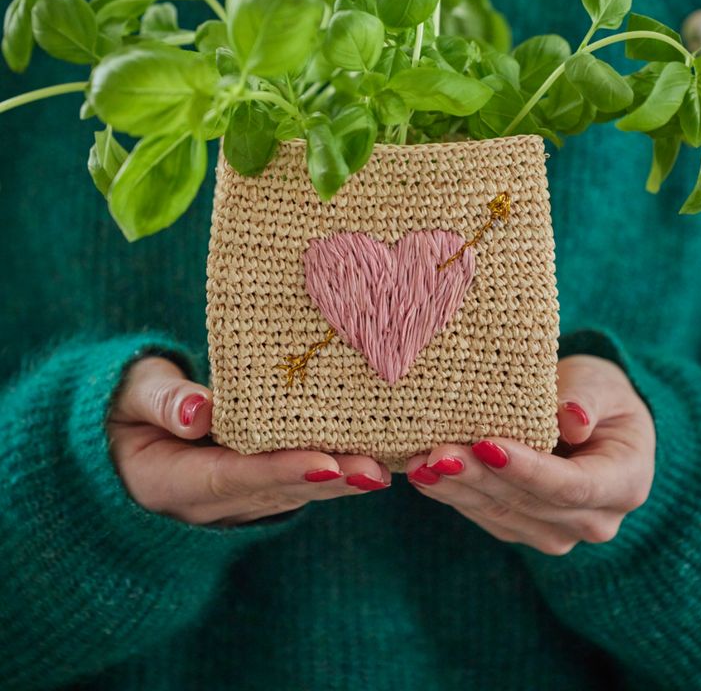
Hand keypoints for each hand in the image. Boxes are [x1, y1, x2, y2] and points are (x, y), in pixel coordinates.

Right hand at [108, 356, 390, 525]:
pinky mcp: (253, 482)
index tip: (325, 465)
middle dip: (329, 480)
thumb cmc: (121, 408)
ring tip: (387, 464)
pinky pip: (296, 477)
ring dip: (341, 479)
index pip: (235, 476)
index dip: (282, 472)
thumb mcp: (131, 398)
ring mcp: (235, 495)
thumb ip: (162, 403)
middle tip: (377, 470)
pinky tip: (374, 452)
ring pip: (294, 490)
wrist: (116, 438)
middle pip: (277, 491)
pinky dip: (334, 467)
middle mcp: (212, 499)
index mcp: (174, 480)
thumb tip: (200, 410)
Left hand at [404, 354, 654, 554]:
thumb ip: (586, 399)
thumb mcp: (600, 382)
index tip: (487, 444)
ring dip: (458, 490)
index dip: (528, 469)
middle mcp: (595, 521)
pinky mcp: (525, 530)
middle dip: (479, 478)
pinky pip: (486, 516)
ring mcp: (559, 532)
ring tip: (421, 465)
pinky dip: (454, 495)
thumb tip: (571, 419)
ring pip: (502, 515)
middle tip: (438, 454)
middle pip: (530, 504)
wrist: (592, 416)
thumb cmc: (598, 393)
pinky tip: (424, 476)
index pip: (572, 486)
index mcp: (625, 483)